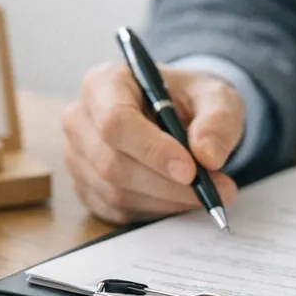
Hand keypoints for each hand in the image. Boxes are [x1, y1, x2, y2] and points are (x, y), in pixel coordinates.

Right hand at [63, 61, 242, 222]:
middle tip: (213, 189)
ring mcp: (77, 157)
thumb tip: (208, 155)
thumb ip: (218, 120)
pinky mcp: (85, 188)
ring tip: (206, 193)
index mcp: (104, 84)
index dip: (152, 150)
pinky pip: (117, 211)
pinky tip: (179, 198)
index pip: (116, 121)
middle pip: (113, 163)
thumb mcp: (215, 97)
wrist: (176, 117)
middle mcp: (80, 119)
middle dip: (167, 184)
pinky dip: (156, 210)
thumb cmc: (188, 101)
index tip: (190, 170)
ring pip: (116, 192)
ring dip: (166, 200)